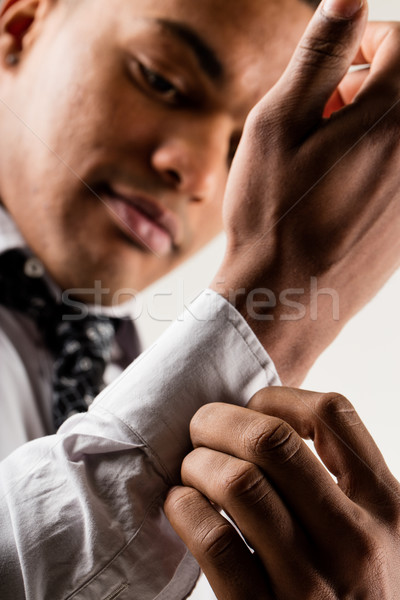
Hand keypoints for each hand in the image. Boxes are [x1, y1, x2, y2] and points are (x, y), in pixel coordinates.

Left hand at [165, 388, 399, 598]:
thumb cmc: (357, 588)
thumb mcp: (376, 530)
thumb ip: (341, 481)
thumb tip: (265, 419)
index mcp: (386, 505)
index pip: (333, 414)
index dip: (279, 397)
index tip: (252, 408)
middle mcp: (355, 539)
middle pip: (270, 439)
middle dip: (219, 420)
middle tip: (201, 428)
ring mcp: (311, 581)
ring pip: (238, 482)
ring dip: (198, 463)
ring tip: (192, 469)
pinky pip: (214, 541)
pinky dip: (185, 509)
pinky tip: (182, 505)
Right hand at [211, 0, 399, 384]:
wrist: (290, 297)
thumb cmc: (273, 213)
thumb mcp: (279, 124)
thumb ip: (320, 55)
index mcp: (392, 116)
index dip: (364, 43)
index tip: (333, 68)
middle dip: (367, 84)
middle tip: (322, 114)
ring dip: (370, 124)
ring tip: (324, 154)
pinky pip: (399, 171)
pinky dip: (375, 161)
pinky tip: (336, 189)